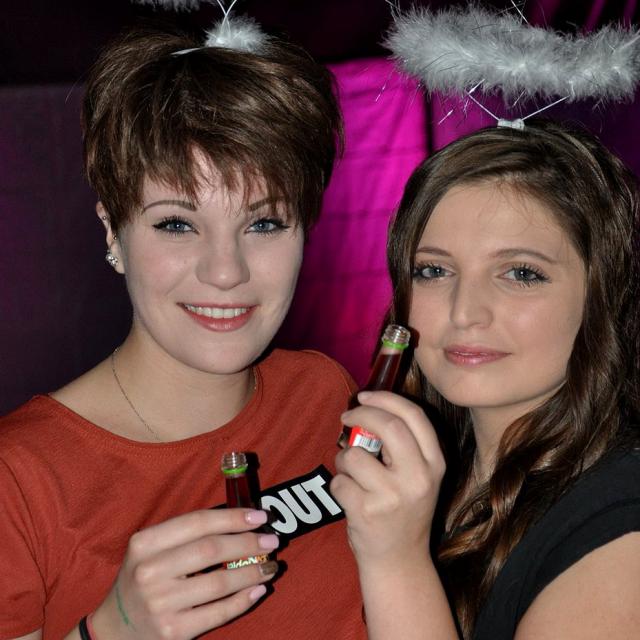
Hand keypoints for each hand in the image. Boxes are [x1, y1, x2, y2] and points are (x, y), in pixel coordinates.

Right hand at [91, 508, 279, 638]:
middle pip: (211, 550)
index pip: (198, 522)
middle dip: (248, 543)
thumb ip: (188, 534)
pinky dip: (244, 599)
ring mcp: (160, 604)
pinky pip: (219, 612)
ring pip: (219, 583)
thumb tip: (242, 520)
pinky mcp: (173, 631)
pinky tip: (258, 589)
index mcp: (145, 543)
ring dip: (252, 571)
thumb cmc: (144, 578)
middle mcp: (149, 572)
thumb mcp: (152, 550)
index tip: (260, 516)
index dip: (233, 517)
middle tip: (272, 541)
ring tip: (270, 566)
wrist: (116, 630)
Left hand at [331, 391, 444, 567]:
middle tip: (346, 417)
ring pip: (354, 455)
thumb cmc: (403, 510)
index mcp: (434, 464)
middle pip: (387, 425)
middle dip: (361, 414)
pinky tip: (349, 497)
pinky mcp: (366, 511)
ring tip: (351, 473)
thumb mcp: (418, 477)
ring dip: (343, 458)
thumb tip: (366, 409)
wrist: (400, 560)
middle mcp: (418, 478)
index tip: (365, 396)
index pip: (414, 416)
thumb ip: (401, 446)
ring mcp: (392, 496)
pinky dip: (338, 484)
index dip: (386, 399)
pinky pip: (339, 481)